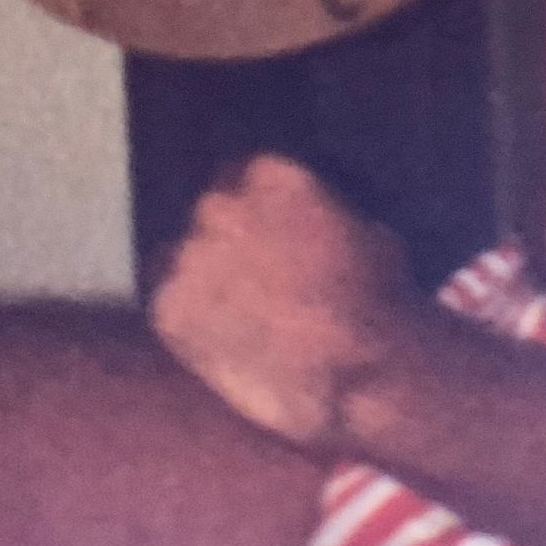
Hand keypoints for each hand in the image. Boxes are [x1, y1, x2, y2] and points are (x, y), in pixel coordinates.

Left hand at [149, 155, 422, 450]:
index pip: (238, 175)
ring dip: (205, 281)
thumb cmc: (378, 303)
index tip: (259, 235)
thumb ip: (316, 213)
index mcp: (268, 173)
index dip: (250, 210)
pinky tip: (221, 341)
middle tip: (252, 281)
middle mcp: (220, 204)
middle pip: (208, 214)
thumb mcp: (364, 229)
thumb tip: (305, 221)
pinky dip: (187, 323)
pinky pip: (167, 305)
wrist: (359, 371)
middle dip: (227, 244)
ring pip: (182, 260)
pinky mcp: (169, 310)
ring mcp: (190, 256)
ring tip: (238, 317)